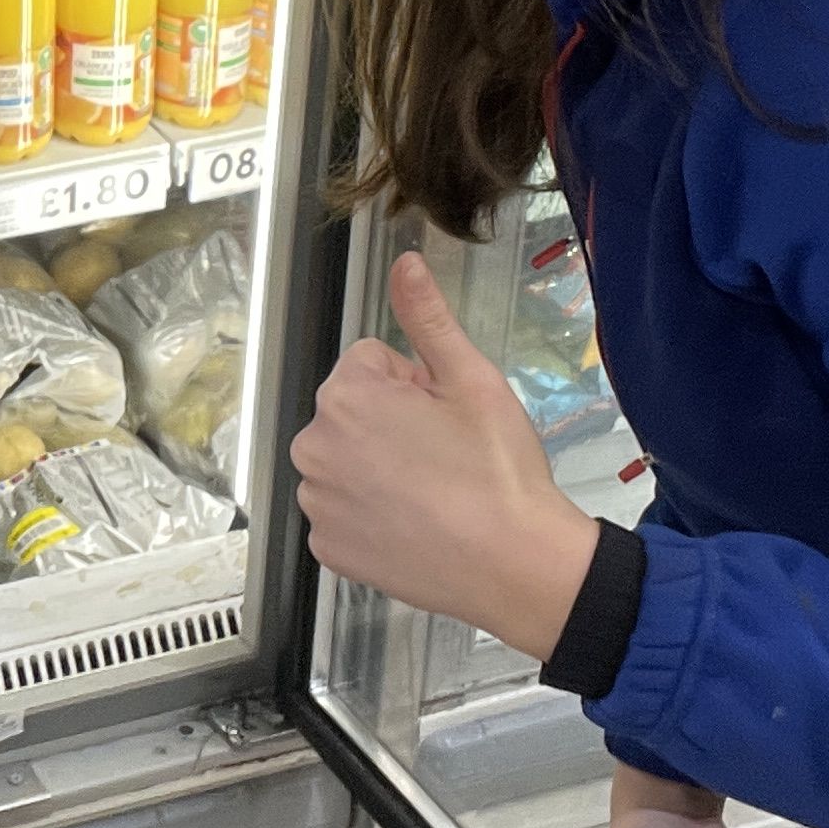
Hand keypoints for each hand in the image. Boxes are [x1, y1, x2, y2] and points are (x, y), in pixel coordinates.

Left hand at [290, 252, 603, 659]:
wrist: (515, 565)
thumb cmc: (498, 470)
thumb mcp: (471, 379)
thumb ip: (426, 316)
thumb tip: (404, 261)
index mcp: (344, 398)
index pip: (371, 362)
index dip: (415, 384)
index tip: (446, 416)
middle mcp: (312, 448)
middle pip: (353, 410)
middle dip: (392, 422)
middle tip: (444, 454)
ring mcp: (316, 503)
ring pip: (347, 460)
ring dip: (378, 467)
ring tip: (435, 491)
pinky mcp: (327, 548)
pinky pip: (343, 511)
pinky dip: (372, 514)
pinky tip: (416, 525)